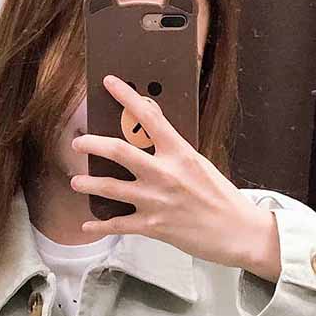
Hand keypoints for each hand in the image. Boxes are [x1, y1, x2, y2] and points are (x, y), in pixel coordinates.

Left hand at [70, 74, 279, 277]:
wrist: (238, 232)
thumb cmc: (221, 199)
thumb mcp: (199, 166)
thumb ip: (173, 154)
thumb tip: (149, 142)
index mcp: (180, 153)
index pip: (149, 116)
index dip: (126, 96)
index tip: (109, 83)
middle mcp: (165, 174)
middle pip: (118, 151)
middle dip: (93, 144)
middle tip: (78, 142)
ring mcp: (156, 200)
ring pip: (111, 187)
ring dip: (89, 183)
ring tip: (77, 181)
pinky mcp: (153, 225)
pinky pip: (118, 224)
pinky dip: (100, 225)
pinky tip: (88, 225)